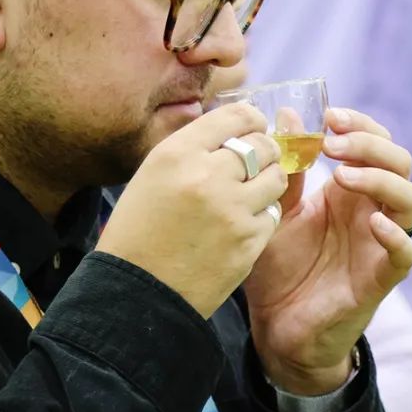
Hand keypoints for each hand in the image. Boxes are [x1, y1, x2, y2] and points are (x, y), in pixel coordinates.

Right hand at [96, 103, 287, 317]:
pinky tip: (242, 222)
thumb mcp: (152, 174)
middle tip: (257, 161)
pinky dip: (262, 215)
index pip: (236, 116)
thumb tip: (233, 131)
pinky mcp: (248, 242)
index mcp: (178, 154)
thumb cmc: (137, 233)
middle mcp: (208, 176)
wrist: (135, 294)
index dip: (252, 119)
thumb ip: (193, 149)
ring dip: (268, 180)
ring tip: (251, 191)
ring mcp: (232, 210)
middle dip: (265, 149)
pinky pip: (272, 215)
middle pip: (263, 144)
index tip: (254, 127)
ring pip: (276, 178)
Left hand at [244, 108, 411, 394]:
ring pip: (410, 199)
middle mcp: (371, 209)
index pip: (375, 141)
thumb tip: (289, 114)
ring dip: (381, 179)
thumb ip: (288, 169)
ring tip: (342, 176)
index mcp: (349, 189)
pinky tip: (373, 223)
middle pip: (398, 161)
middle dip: (370, 144)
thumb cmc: (279, 267)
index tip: (330, 117)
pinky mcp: (381, 277)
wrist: (276, 327)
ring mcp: (380, 242)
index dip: (360, 124)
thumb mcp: (276, 211)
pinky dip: (397, 235)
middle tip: (333, 144)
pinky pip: (407, 252)